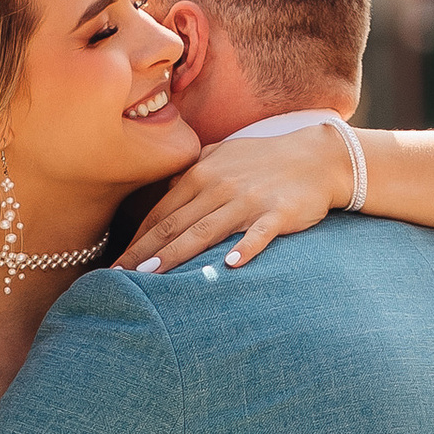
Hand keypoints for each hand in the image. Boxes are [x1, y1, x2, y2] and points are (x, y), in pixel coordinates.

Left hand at [117, 127, 345, 275]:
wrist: (317, 156)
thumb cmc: (266, 158)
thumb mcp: (223, 154)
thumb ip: (192, 170)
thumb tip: (166, 189)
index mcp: (202, 174)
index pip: (161, 212)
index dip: (137, 239)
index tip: (116, 264)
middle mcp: (219, 187)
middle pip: (174, 225)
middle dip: (143, 253)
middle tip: (117, 278)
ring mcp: (248, 200)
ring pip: (204, 232)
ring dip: (175, 255)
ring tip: (151, 277)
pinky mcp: (277, 213)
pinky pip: (258, 234)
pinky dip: (244, 248)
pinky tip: (230, 266)